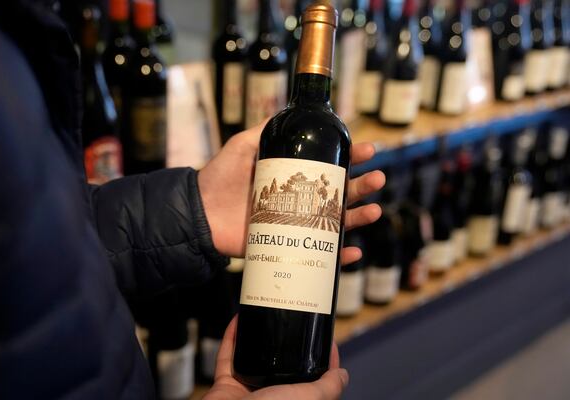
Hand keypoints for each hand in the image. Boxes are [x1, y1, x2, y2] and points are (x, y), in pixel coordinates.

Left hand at [198, 121, 384, 264]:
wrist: (198, 214)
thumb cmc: (220, 178)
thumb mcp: (242, 147)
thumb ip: (263, 131)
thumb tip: (288, 111)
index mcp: (293, 177)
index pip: (328, 166)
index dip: (350, 158)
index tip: (367, 150)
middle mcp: (300, 200)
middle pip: (339, 194)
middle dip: (362, 185)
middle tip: (377, 178)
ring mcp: (296, 224)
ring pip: (335, 222)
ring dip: (359, 217)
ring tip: (375, 210)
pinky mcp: (288, 245)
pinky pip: (319, 254)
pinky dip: (338, 257)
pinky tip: (351, 253)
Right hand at [202, 316, 348, 399]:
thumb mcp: (309, 398)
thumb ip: (328, 387)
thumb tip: (344, 375)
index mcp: (293, 399)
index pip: (311, 378)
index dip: (319, 358)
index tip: (323, 339)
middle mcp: (271, 396)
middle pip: (280, 365)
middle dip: (284, 344)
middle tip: (291, 321)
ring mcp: (247, 391)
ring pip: (252, 358)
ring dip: (256, 338)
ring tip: (264, 317)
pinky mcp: (226, 386)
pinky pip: (227, 357)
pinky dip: (231, 338)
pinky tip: (238, 321)